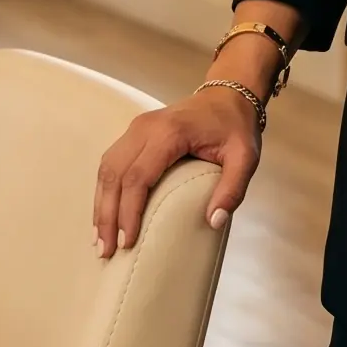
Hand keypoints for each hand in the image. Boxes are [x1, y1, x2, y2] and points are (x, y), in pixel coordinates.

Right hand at [92, 83, 257, 258]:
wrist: (227, 96)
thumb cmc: (235, 128)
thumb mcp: (246, 158)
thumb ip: (233, 190)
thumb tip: (213, 222)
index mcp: (170, 133)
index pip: (139, 176)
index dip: (129, 211)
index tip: (128, 242)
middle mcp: (146, 127)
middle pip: (115, 174)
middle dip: (108, 215)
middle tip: (107, 251)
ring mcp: (136, 127)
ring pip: (107, 168)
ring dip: (101, 205)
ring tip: (100, 239)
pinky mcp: (134, 133)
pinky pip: (111, 163)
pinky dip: (104, 191)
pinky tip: (104, 214)